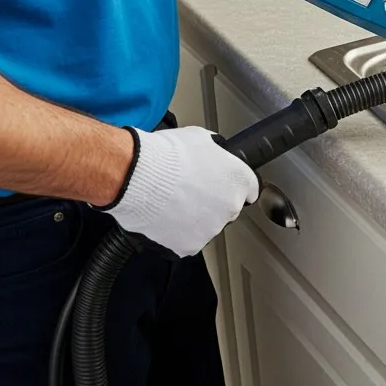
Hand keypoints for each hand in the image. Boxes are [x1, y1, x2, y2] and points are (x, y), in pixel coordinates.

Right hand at [101, 127, 258, 257]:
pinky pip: (185, 241)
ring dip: (193, 218)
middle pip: (226, 209)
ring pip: (205, 226)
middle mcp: (230, 208)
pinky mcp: (188, 246)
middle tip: (188, 191)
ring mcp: (210, 230)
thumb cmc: (165, 155)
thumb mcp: (200, 138)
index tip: (223, 185)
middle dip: (211, 202)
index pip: (249, 189)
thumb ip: (215, 151)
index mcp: (239, 181)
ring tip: (170, 202)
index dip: (232, 185)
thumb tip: (214, 152)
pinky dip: (175, 233)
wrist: (136, 177)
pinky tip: (163, 217)